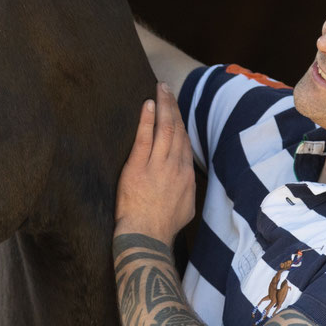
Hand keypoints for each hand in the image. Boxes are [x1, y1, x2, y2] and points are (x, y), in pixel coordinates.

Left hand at [115, 83, 196, 242]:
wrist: (148, 237)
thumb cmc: (163, 227)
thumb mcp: (185, 208)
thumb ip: (186, 190)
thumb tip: (187, 183)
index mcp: (186, 175)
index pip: (185, 142)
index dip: (181, 123)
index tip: (176, 110)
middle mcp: (175, 166)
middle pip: (177, 129)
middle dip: (173, 106)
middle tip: (167, 88)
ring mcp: (158, 165)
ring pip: (165, 128)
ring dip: (163, 105)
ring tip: (160, 88)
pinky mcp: (138, 167)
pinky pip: (145, 138)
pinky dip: (147, 119)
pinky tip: (147, 104)